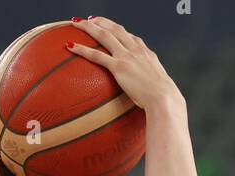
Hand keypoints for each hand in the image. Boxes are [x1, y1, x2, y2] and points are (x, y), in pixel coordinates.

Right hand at [0, 100, 88, 175]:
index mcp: (25, 166)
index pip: (36, 147)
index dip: (45, 135)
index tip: (57, 120)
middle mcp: (12, 158)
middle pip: (20, 134)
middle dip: (25, 118)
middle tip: (35, 100)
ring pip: (0, 130)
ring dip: (0, 113)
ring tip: (5, 93)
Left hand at [66, 16, 183, 111]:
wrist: (163, 97)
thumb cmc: (161, 96)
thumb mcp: (156, 82)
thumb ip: (146, 79)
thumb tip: (142, 88)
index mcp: (145, 52)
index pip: (128, 35)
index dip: (115, 29)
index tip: (106, 25)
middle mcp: (135, 50)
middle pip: (114, 29)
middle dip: (100, 22)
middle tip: (87, 19)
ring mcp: (127, 56)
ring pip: (104, 36)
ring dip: (88, 27)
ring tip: (75, 23)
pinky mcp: (119, 67)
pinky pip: (96, 55)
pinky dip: (81, 49)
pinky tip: (70, 45)